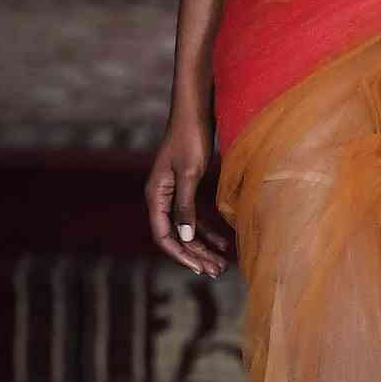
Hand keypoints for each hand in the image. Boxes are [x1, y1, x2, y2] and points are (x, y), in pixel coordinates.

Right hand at [145, 104, 231, 276]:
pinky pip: (197, 215)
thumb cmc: (190, 137)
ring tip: (223, 263)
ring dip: (204, 246)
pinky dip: (209, 230)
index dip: (181, 255)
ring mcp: (175, 193)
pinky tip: (225, 242)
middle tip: (218, 271)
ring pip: (188, 228)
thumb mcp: (190, 173)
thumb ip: (185, 205)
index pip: (164, 235)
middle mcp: (162, 197)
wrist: (195, 110)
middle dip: (197, 255)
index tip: (200, 269)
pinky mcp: (189, 187)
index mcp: (156, 195)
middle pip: (177, 235)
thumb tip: (183, 236)